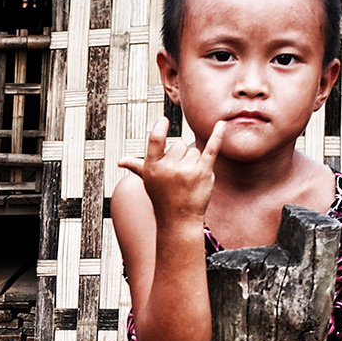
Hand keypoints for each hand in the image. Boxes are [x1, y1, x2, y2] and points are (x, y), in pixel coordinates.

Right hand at [117, 116, 228, 234]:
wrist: (179, 220)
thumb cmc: (163, 198)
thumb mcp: (147, 181)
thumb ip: (136, 166)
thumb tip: (120, 161)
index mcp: (153, 166)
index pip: (156, 139)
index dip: (160, 127)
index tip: (164, 120)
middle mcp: (169, 167)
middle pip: (179, 145)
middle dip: (181, 157)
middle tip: (178, 177)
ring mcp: (187, 170)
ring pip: (194, 150)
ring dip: (194, 162)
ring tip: (189, 180)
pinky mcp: (204, 172)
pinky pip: (211, 148)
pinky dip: (217, 136)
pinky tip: (221, 124)